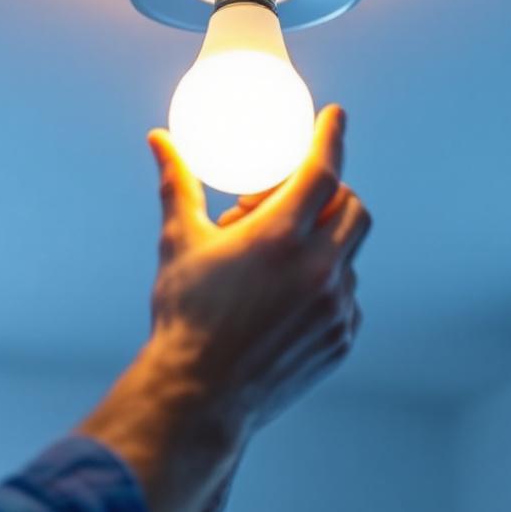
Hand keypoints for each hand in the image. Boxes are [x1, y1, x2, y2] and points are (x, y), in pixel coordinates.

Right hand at [146, 104, 370, 439]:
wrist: (199, 394)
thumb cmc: (185, 316)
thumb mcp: (180, 243)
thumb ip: (177, 185)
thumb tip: (160, 140)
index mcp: (279, 238)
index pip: (323, 170)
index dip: (332, 137)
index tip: (335, 117)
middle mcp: (318, 268)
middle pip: (350, 206)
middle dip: (328, 193)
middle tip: (282, 202)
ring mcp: (336, 306)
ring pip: (348, 252)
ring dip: (322, 241)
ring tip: (272, 259)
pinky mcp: (341, 337)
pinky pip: (346, 294)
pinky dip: (325, 282)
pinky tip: (285, 295)